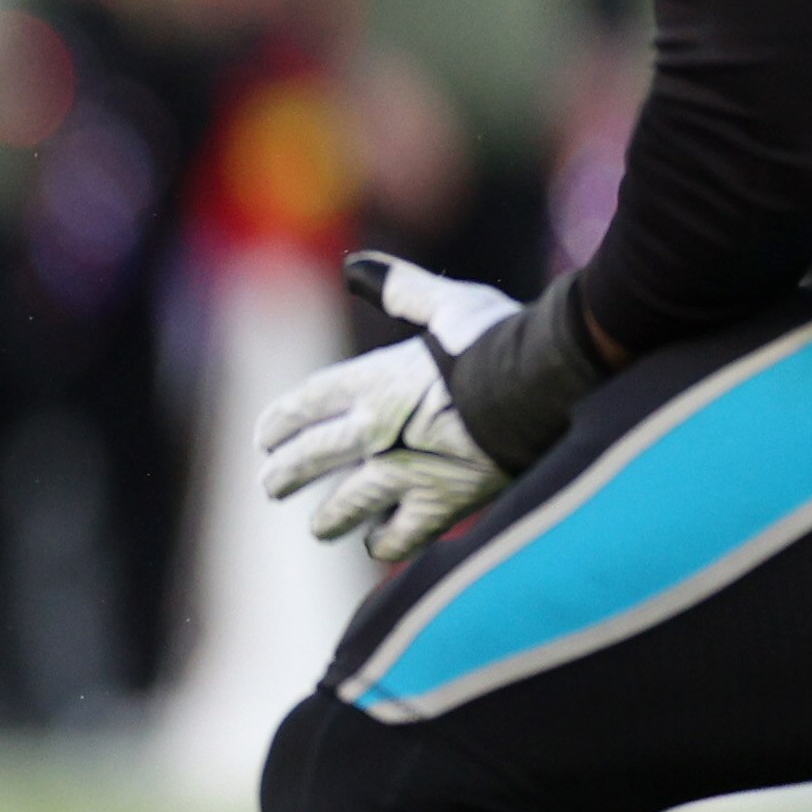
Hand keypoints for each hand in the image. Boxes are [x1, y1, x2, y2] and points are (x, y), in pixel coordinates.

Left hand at [257, 253, 520, 563]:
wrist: (546, 383)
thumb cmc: (502, 336)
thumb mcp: (445, 302)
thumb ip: (400, 289)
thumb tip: (355, 266)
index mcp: (372, 380)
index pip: (306, 404)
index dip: (280, 422)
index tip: (264, 437)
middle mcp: (376, 429)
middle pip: (313, 457)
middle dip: (286, 473)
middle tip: (271, 486)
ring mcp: (405, 470)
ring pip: (348, 504)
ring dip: (328, 518)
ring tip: (319, 528)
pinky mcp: (442, 503)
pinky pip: (402, 534)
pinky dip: (387, 541)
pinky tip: (377, 544)